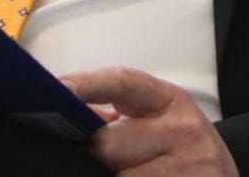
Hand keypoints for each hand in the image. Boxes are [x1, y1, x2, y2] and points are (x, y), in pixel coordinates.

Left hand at [61, 66, 239, 176]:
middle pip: (109, 142)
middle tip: (91, 154)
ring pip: (120, 176)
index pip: (122, 82)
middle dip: (94, 152)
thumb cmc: (182, 148)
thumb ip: (114, 111)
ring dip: (111, 176)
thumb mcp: (158, 120)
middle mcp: (183, 130)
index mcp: (169, 100)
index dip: (87, 84)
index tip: (58, 88)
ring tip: (121, 169)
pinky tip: (130, 176)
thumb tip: (64, 110)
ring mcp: (189, 169)